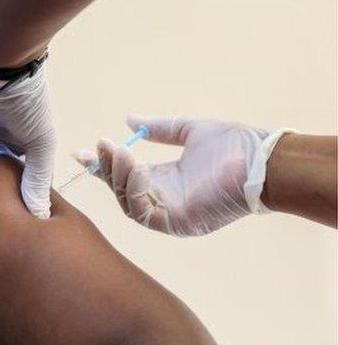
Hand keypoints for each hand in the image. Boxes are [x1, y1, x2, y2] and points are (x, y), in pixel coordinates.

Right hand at [74, 116, 271, 236]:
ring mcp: (168, 214)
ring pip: (126, 202)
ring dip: (119, 177)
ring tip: (121, 153)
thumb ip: (160, 128)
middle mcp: (163, 198)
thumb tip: (130, 120)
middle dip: (107, 167)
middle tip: (103, 145)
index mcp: (165, 179)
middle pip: (119, 190)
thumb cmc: (236, 147)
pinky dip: (134, 191)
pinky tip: (139, 169)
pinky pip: (143, 213)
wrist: (262, 162)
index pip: (124, 176)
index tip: (81, 151)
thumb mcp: (190, 131)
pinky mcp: (175, 224)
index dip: (102, 165)